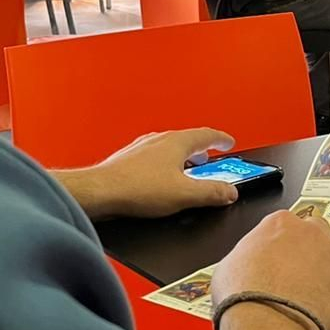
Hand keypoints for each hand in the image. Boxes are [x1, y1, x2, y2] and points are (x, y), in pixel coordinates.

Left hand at [60, 128, 237, 220]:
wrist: (100, 191)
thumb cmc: (136, 188)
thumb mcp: (184, 195)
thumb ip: (211, 193)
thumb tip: (229, 192)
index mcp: (176, 142)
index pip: (206, 134)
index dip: (221, 139)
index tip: (228, 142)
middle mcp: (159, 140)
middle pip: (187, 140)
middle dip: (201, 150)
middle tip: (210, 158)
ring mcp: (142, 148)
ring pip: (169, 148)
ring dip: (182, 157)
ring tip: (187, 171)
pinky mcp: (128, 160)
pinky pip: (154, 157)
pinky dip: (165, 164)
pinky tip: (161, 180)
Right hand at [212, 209, 329, 329]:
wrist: (265, 325)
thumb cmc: (242, 296)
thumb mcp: (228, 265)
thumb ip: (246, 254)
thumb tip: (248, 262)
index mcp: (280, 224)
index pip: (288, 221)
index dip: (286, 238)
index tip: (283, 251)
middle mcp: (311, 234)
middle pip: (319, 228)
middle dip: (314, 243)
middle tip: (304, 263)